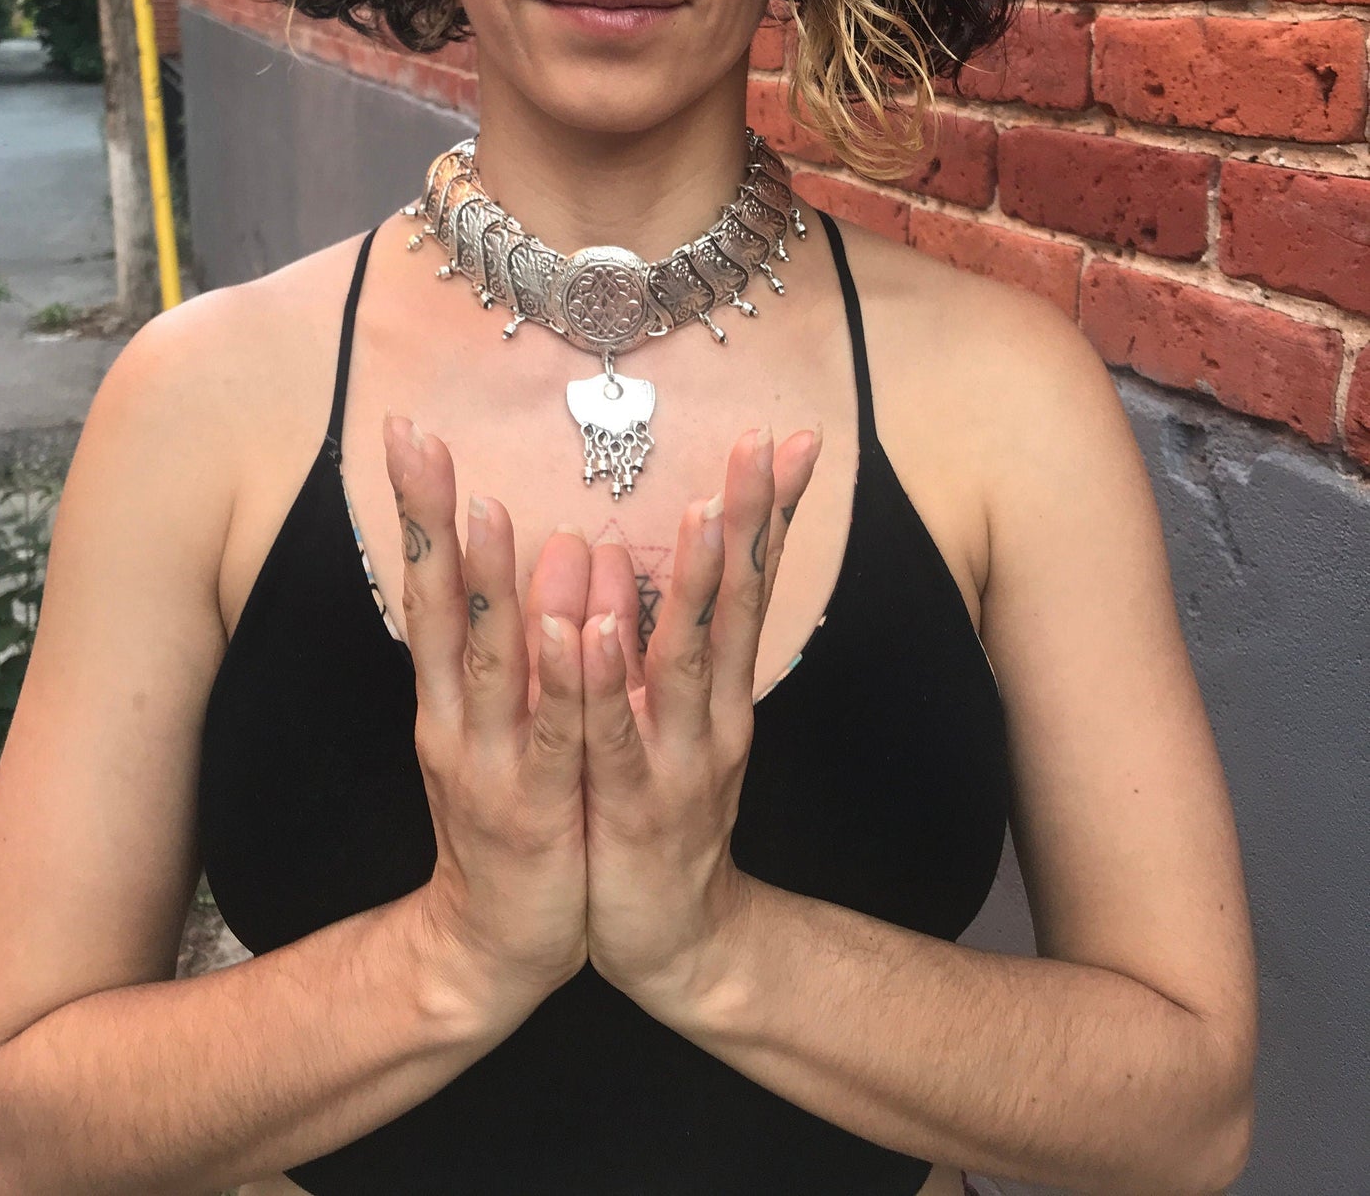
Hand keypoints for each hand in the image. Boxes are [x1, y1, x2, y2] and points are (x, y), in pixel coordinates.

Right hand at [383, 413, 592, 1017]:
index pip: (429, 582)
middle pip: (439, 605)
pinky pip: (560, 734)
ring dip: (490, 585)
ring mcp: (494, 763)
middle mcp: (457, 716)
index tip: (408, 429)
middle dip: (429, 520)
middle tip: (414, 441)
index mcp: (452, 689)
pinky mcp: (542, 807)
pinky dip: (566, 681)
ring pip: (493, 662)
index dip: (419, 508)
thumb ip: (527, 637)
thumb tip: (560, 541)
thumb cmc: (515, 808)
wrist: (502, 941)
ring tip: (488, 508)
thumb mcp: (508, 716)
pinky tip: (577, 628)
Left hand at [578, 422, 823, 1012]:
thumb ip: (658, 637)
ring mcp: (677, 760)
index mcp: (715, 685)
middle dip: (749, 520)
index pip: (750, 580)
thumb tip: (636, 551)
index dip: (768, 509)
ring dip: (697, 584)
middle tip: (764, 445)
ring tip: (701, 511)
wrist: (672, 940)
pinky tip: (590, 629)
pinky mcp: (629, 807)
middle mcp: (711, 713)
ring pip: (687, 659)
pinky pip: (613, 737)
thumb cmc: (657, 810)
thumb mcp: (666, 716)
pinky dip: (603, 682)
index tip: (790, 438)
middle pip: (738, 603)